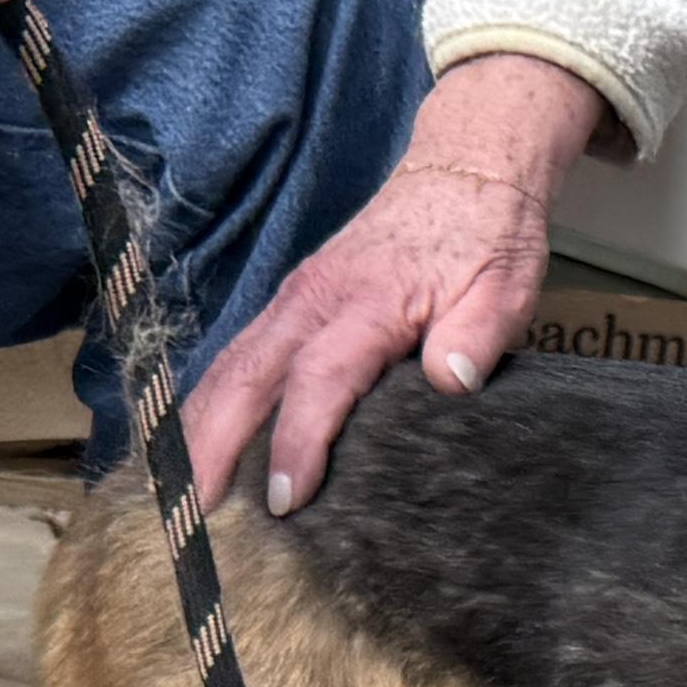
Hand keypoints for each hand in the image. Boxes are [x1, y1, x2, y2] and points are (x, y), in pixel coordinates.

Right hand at [184, 53, 604, 514]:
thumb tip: (452, 378)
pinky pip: (238, 357)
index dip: (297, 442)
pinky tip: (202, 447)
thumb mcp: (504, 287)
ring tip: (182, 496)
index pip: (320, 380)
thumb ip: (479, 334)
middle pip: (246, 377)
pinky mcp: (291, 303)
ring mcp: (295, 299)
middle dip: (213, 447)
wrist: (465, 170)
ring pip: (230, 368)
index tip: (285, 499)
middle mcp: (314, 300)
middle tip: (192, 517)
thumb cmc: (487, 239)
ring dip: (199, 429)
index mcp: (368, 304)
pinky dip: (213, 404)